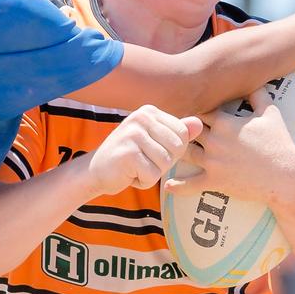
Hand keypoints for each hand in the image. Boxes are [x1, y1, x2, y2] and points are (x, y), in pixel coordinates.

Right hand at [87, 106, 201, 194]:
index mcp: (149, 112)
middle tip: (143, 162)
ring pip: (166, 163)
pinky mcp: (127, 154)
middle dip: (164, 163)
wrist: (94, 171)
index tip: (151, 152)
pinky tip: (129, 174)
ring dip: (153, 173)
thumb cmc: (128, 157)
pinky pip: (152, 175)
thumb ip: (176, 132)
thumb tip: (199, 124)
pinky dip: (143, 182)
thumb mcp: (154, 141)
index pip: (182, 134)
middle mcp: (141, 118)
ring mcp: (133, 134)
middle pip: (177, 148)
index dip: (173, 151)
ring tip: (135, 168)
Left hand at [164, 89, 294, 204]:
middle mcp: (215, 140)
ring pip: (184, 153)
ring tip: (163, 151)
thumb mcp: (271, 114)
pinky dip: (178, 186)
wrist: (286, 175)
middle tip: (166, 129)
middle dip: (179, 129)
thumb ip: (259, 95)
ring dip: (175, 152)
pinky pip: (191, 184)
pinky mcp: (215, 181)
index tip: (183, 110)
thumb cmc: (279, 144)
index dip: (191, 111)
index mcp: (225, 122)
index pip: (199, 111)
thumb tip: (254, 81)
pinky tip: (167, 186)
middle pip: (187, 130)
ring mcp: (213, 161)